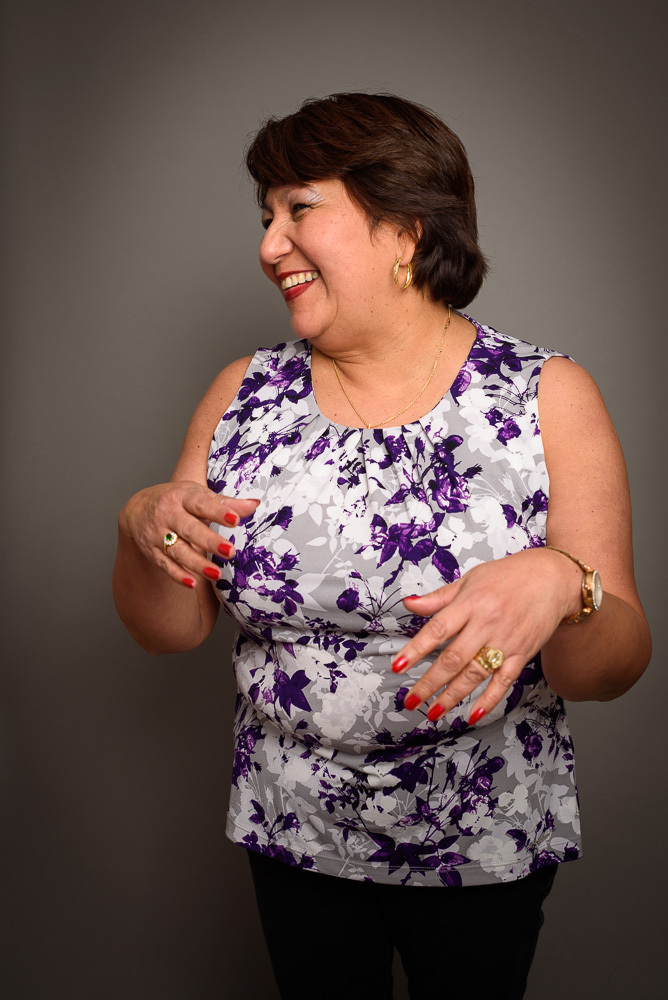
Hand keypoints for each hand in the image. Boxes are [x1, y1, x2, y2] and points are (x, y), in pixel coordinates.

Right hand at [119, 481, 259, 587]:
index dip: (218, 511)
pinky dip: (178, 575)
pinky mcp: (152, 551)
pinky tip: (192, 584)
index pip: (201, 504)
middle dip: (209, 541)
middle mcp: (168, 514)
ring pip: (178, 550)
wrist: (137, 508)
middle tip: (230, 551)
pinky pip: (165, 565)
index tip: (235, 519)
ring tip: (216, 574)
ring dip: (197, 563)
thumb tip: (254, 504)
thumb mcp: (197, 495)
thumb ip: (225, 503)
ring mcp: (157, 534)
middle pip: (189, 529)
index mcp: (182, 497)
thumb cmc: (177, 500)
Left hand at [392, 548, 581, 724]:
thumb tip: (410, 604)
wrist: (553, 579)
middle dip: (429, 682)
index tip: (398, 665)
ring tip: (433, 711)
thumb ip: (439, 597)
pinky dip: (489, 700)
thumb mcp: (471, 579)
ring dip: (452, 696)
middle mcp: (487, 623)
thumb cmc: (509, 576)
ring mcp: (506, 641)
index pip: (437, 629)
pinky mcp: (522, 654)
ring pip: (475, 674)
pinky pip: (504, 682)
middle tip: (411, 699)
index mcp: (471, 603)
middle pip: (453, 658)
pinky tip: (473, 714)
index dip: (416, 649)